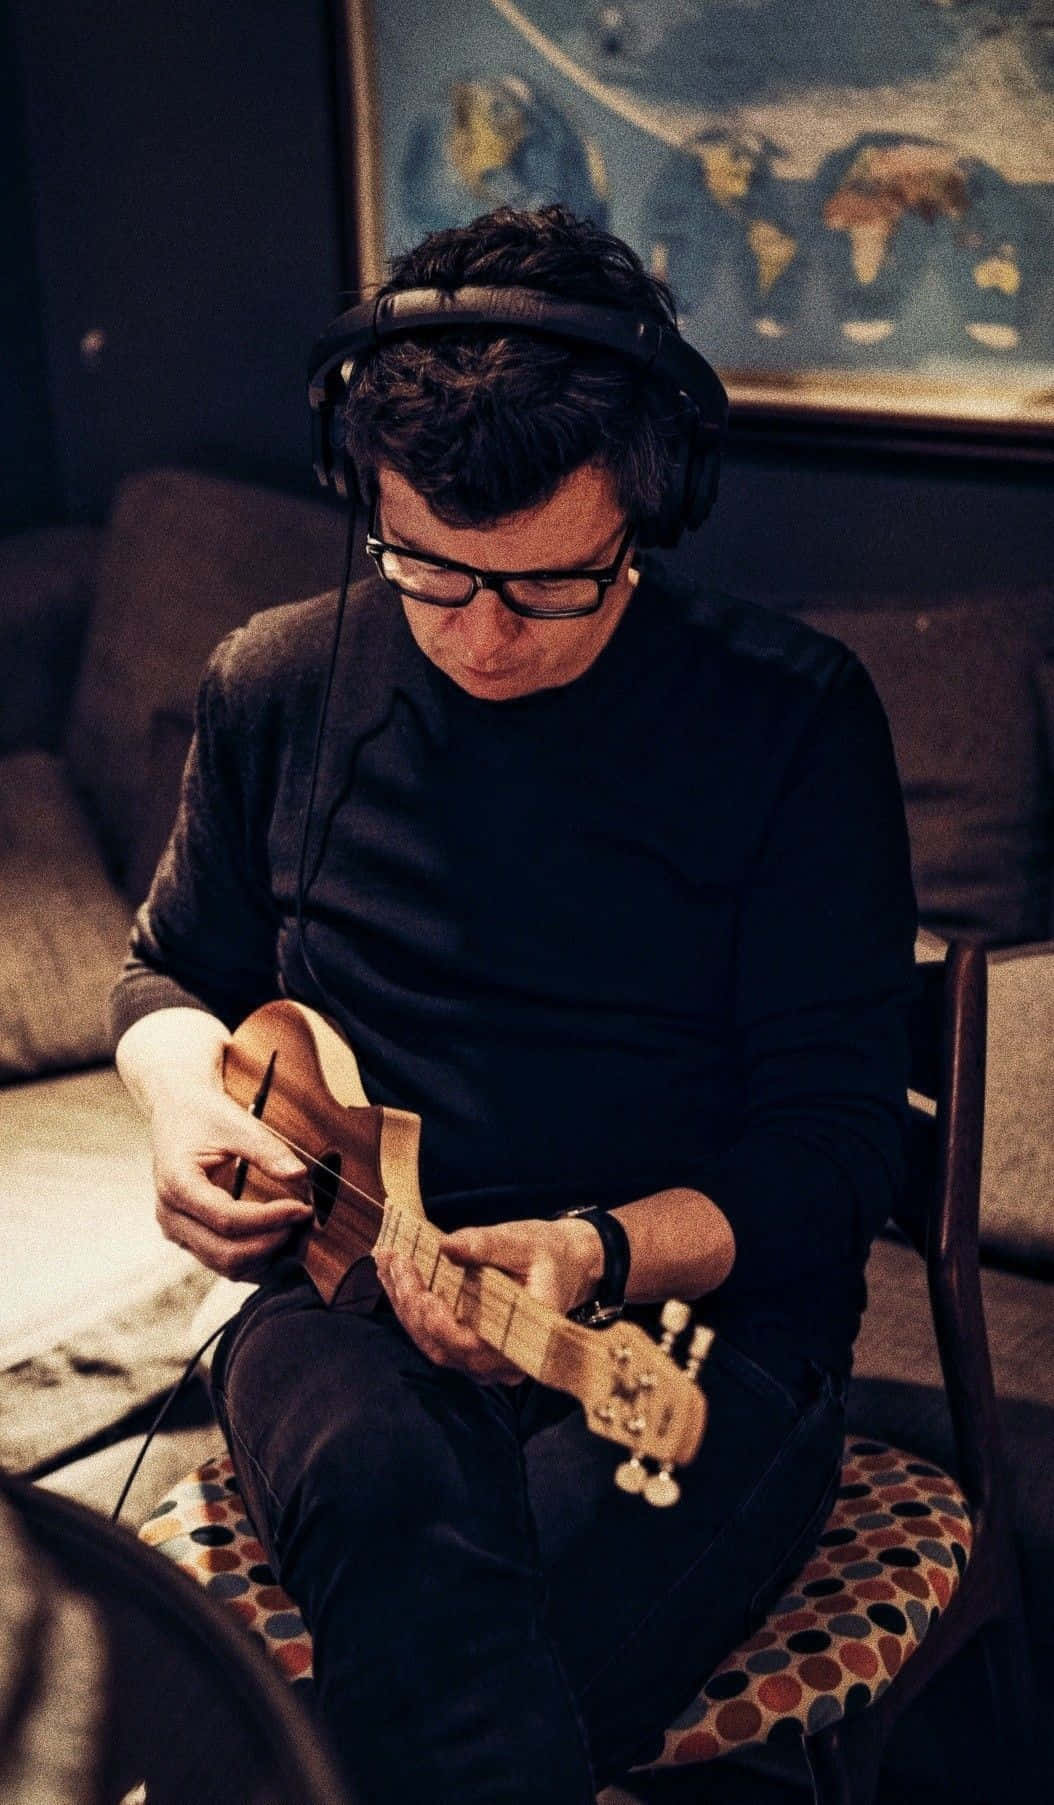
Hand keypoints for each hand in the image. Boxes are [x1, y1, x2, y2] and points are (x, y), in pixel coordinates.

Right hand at [149, 1081, 311, 1278]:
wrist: (177, 1113)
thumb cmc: (203, 1114)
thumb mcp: (235, 1123)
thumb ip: (266, 1149)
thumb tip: (299, 1175)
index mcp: (177, 1184)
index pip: (227, 1219)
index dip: (270, 1219)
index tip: (302, 1208)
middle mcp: (170, 1216)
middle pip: (225, 1253)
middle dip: (271, 1243)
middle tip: (304, 1222)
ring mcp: (177, 1231)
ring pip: (225, 1265)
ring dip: (265, 1257)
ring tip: (297, 1232)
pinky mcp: (189, 1237)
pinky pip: (224, 1261)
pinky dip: (255, 1258)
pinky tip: (281, 1239)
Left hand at [374, 1215, 603, 1382]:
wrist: (566, 1266)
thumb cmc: (548, 1255)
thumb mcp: (524, 1242)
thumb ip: (487, 1245)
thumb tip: (446, 1245)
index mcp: (523, 1340)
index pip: (466, 1344)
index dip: (433, 1317)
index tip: (412, 1277)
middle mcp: (502, 1363)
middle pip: (440, 1346)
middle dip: (409, 1303)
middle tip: (391, 1259)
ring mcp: (484, 1361)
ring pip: (431, 1344)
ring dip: (404, 1305)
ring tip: (387, 1264)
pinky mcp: (471, 1349)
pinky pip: (435, 1337)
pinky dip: (413, 1308)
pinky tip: (397, 1277)